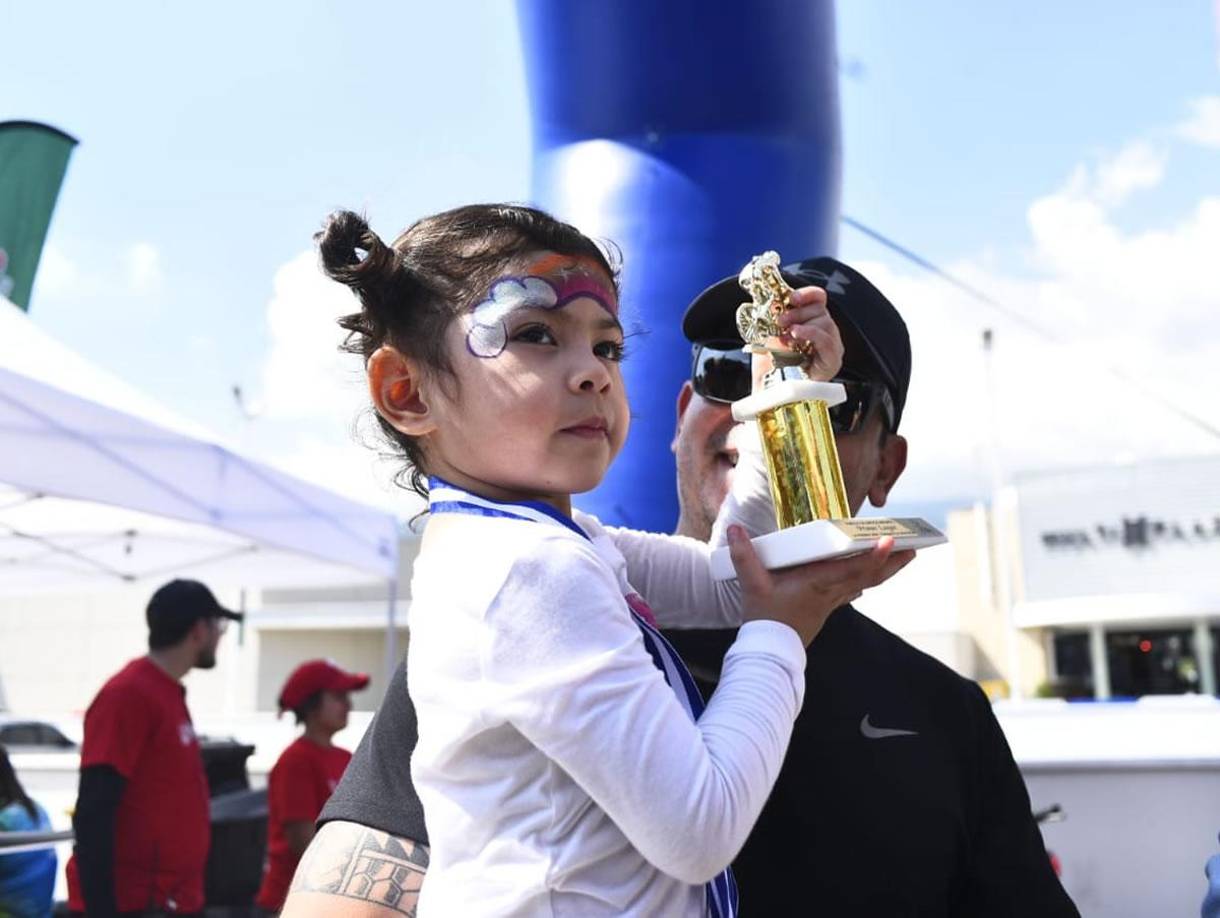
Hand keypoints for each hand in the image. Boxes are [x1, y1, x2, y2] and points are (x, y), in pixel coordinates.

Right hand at [728, 526, 914, 645]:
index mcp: (817, 584)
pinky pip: (854, 589)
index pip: (850, 569)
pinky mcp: (827, 607)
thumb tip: (735, 529)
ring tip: (905, 554)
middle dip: (893, 561)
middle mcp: (830, 592)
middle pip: (870, 575)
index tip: (890, 542)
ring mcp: (832, 601)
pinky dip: (867, 578)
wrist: (768, 653)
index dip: (872, 556)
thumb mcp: (752, 585)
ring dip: (887, 569)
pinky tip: (870, 576)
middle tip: (915, 546)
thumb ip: (744, 556)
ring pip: (866, 582)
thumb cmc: (764, 619)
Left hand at [752, 285, 843, 387]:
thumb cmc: (771, 367)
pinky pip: (826, 340)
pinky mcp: (832, 361)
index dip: (807, 294)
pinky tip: (797, 335)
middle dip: (797, 311)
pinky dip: (811, 333)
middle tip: (780, 321)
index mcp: (811, 323)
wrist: (770, 393)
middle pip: (820, 309)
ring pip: (824, 322)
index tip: (792, 297)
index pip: (818, 299)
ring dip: (801, 323)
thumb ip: (775, 319)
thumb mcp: (769, 336)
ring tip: (786, 334)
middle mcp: (825, 333)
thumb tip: (772, 302)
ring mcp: (831, 347)